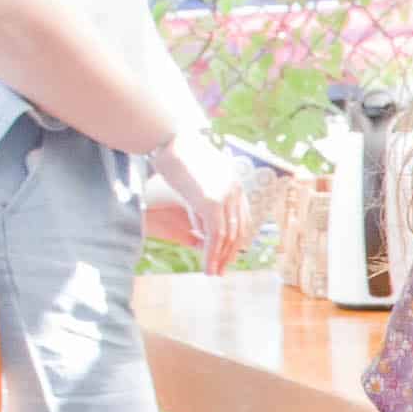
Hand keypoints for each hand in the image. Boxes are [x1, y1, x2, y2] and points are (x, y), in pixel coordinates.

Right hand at [147, 137, 262, 264]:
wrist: (170, 138)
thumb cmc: (176, 155)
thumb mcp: (194, 184)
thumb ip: (201, 206)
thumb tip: (202, 230)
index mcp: (234, 184)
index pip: (242, 219)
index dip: (236, 241)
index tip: (227, 256)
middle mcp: (235, 190)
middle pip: (239, 231)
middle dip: (229, 254)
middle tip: (220, 271)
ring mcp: (225, 196)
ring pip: (227, 236)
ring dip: (220, 259)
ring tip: (212, 273)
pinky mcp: (211, 202)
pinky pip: (215, 236)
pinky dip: (212, 254)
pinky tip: (206, 266)